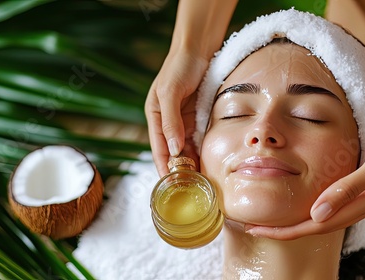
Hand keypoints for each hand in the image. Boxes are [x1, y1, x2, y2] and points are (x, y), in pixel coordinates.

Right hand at [145, 48, 208, 175]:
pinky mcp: (197, 117)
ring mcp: (183, 120)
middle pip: (173, 152)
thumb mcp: (171, 92)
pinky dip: (202, 151)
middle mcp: (168, 121)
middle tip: (190, 189)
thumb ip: (170, 121)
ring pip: (186, 148)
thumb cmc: (179, 66)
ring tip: (201, 181)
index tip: (171, 186)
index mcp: (155, 116)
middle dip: (179, 170)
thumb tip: (174, 150)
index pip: (159, 149)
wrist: (198, 48)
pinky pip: (198, 139)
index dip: (164, 168)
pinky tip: (209, 162)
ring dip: (192, 163)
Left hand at [244, 104, 364, 239]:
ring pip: (330, 217)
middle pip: (321, 224)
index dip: (288, 230)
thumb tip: (317, 214)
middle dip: (288, 229)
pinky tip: (307, 206)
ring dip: (301, 221)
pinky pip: (340, 206)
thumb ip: (351, 187)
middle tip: (255, 228)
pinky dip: (318, 209)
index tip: (259, 230)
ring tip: (274, 221)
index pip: (320, 224)